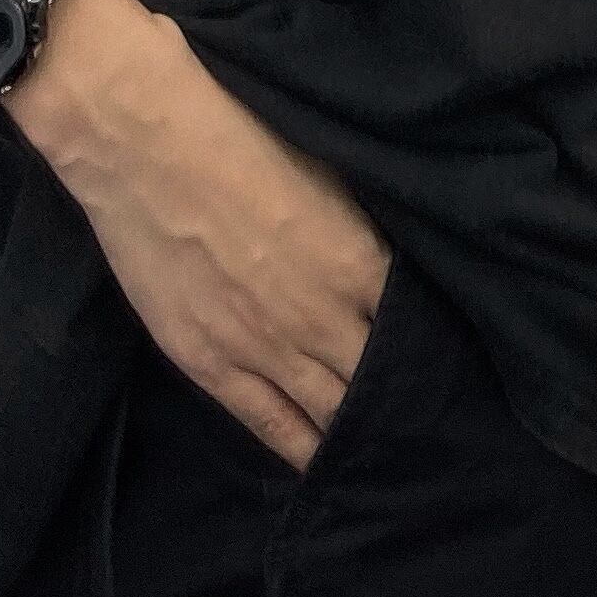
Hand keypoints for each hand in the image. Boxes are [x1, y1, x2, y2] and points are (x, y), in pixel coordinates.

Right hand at [11, 0, 389, 469]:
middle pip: (374, 383)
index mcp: (357, 263)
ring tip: (387, 455)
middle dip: (402, 404)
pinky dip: (302, 449)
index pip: (412, 330)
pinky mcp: (209, 364)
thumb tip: (393, 261)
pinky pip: (269, 424)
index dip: (431, 352)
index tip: (451, 370)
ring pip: (327, 414)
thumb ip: (364, 227)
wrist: (144, 142)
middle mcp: (319, 318)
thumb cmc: (239, 132)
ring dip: (357, 433)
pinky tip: (324, 463)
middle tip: (427, 425)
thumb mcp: (329, 170)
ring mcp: (262, 348)